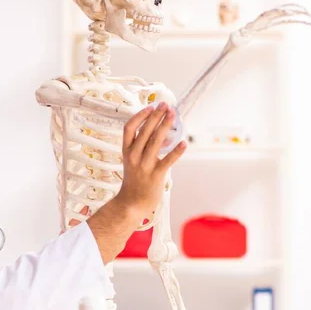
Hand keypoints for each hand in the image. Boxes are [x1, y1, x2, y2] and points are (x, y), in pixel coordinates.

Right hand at [85, 103, 186, 263]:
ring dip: (165, 126)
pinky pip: (168, 160)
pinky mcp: (156, 175)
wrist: (131, 204)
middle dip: (156, 116)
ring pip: (156, 141)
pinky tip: (184, 143)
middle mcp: (134, 156)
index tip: (150, 107)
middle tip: (166, 105)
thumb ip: (140, 147)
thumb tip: (156, 130)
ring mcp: (144, 165)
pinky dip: (177, 151)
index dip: (139, 116)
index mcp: (126, 151)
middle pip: (145, 131)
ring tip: (173, 115)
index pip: (129, 128)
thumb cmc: (134, 181)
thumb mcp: (131, 161)